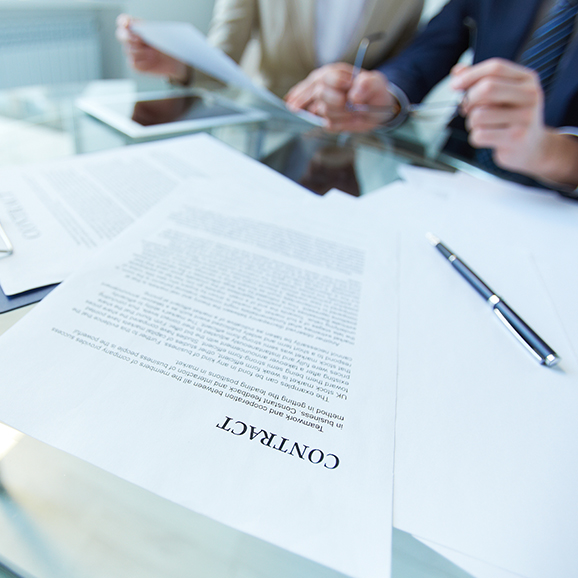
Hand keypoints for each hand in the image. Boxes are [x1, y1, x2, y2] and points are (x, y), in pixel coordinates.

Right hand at [116, 14, 189, 82]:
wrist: (176, 62)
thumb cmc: (169, 45)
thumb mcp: (162, 34)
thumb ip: (149, 30)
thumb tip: (139, 29)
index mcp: (137, 28)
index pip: (123, 21)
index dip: (123, 22)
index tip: (127, 24)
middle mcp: (132, 39)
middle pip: (121, 35)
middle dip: (128, 37)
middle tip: (139, 40)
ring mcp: (133, 52)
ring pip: (128, 50)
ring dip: (141, 51)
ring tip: (153, 53)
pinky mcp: (136, 65)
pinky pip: (134, 63)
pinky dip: (142, 62)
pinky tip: (151, 61)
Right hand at [285, 63, 395, 131]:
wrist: (379, 110)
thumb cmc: (375, 92)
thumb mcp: (376, 82)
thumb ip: (367, 83)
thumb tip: (353, 97)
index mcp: (335, 74)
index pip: (325, 76)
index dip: (337, 82)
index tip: (350, 86)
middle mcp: (327, 88)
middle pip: (320, 93)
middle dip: (339, 101)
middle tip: (354, 103)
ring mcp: (326, 105)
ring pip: (325, 110)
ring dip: (344, 113)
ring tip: (357, 112)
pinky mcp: (329, 120)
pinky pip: (329, 125)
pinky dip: (344, 124)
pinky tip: (353, 120)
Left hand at [450, 58, 577, 186]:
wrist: (534, 147)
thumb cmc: (512, 118)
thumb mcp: (502, 95)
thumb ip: (480, 81)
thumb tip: (457, 71)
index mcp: (527, 79)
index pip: (495, 68)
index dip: (470, 75)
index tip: (454, 85)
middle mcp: (530, 95)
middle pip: (487, 88)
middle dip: (468, 99)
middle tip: (465, 109)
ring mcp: (525, 118)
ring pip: (479, 114)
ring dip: (471, 122)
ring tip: (482, 126)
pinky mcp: (515, 138)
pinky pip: (480, 134)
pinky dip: (476, 137)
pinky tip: (488, 138)